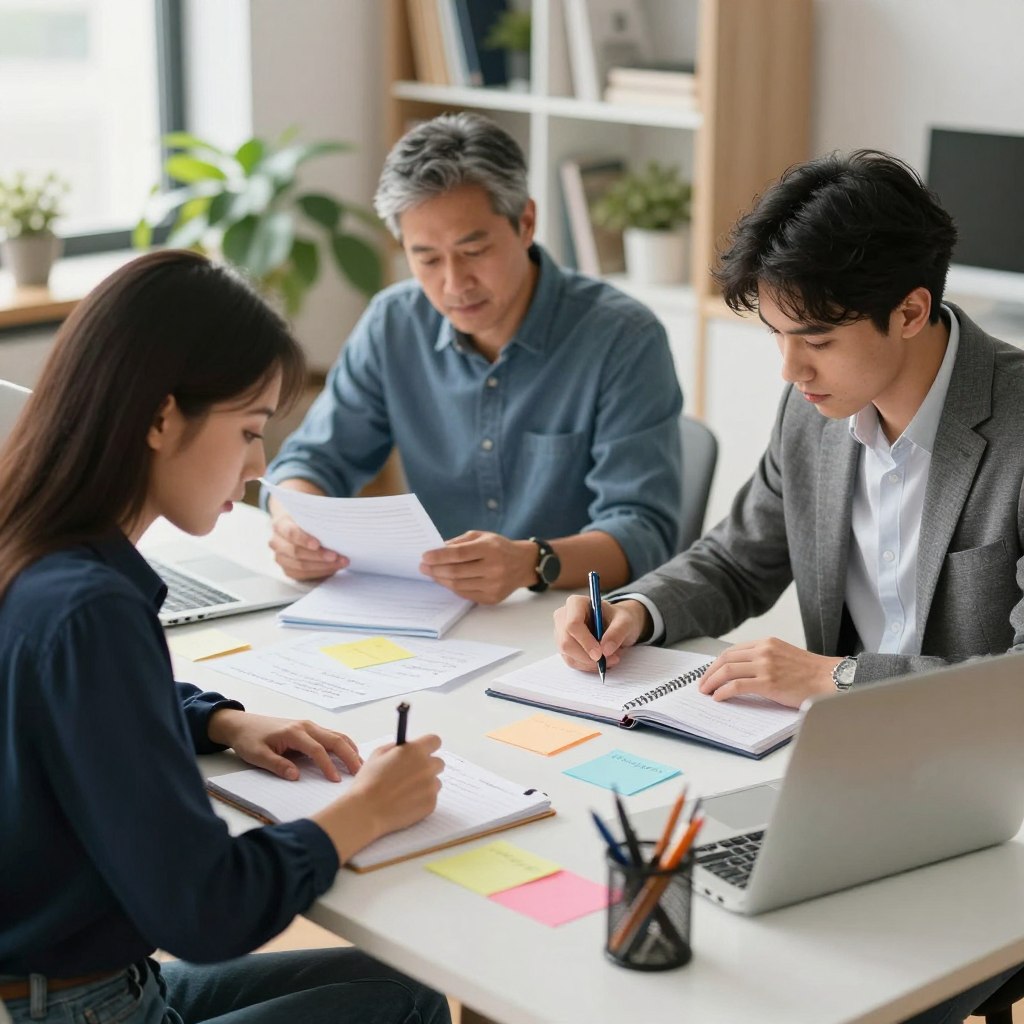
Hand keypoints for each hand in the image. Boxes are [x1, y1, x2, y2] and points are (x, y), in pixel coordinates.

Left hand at [207, 709, 361, 780]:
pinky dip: (343, 744)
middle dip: (349, 755)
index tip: (336, 780)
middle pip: (334, 739)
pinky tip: (349, 754)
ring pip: (336, 735)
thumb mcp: (257, 755)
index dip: (328, 765)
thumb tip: (296, 776)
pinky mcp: (308, 729)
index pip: (317, 749)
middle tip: (360, 772)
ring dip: (349, 749)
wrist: (241, 724)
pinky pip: (331, 735)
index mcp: (294, 732)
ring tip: (360, 765)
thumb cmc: (248, 739)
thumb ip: (277, 765)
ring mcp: (308, 726)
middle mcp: (306, 726)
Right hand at [268, 502, 347, 580]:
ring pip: (300, 566)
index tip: (318, 544)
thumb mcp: (309, 511)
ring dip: (323, 566)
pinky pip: (303, 575)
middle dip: (319, 556)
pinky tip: (332, 568)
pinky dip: (319, 572)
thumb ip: (317, 515)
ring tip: (340, 562)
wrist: (295, 524)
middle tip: (337, 556)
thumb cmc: (305, 517)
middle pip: (296, 552)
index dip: (304, 539)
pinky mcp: (287, 569)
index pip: (290, 533)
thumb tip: (336, 519)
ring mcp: (280, 557)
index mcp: (280, 524)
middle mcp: (277, 541)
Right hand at [345, 735, 444, 834]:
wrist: (366, 811)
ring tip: (405, 792)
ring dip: (425, 784)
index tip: (423, 751)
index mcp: (414, 751)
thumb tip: (404, 747)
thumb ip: (395, 748)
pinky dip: (422, 800)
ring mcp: (430, 786)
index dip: (428, 746)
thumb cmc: (368, 783)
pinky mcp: (431, 803)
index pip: (435, 741)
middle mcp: (427, 766)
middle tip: (412, 774)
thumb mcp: (377, 755)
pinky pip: (432, 798)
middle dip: (427, 767)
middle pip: (438, 763)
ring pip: (435, 781)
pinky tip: (405, 803)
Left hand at [419, 531, 534, 603]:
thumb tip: (437, 551)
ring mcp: (494, 585)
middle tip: (423, 567)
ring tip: (432, 574)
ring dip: (441, 580)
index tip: (425, 556)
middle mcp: (494, 568)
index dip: (439, 556)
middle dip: (435, 570)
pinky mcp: (492, 598)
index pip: (459, 554)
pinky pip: (466, 595)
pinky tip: (446, 581)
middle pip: (456, 572)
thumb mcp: (482, 537)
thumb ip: (460, 542)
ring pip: (459, 586)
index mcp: (490, 549)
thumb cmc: (499, 547)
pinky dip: (453, 588)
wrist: (524, 564)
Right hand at [554, 596, 649, 671]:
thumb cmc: (618, 618)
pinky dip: (588, 666)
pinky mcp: (564, 647)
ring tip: (610, 658)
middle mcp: (564, 616)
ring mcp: (561, 633)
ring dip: (590, 663)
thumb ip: (617, 633)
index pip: (572, 624)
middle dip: (587, 656)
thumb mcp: (625, 621)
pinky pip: (572, 662)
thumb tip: (605, 650)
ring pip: (568, 655)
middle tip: (607, 660)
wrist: (616, 624)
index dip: (585, 641)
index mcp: (576, 603)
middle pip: (566, 642)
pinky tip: (601, 661)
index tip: (600, 654)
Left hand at [698, 638, 838, 707]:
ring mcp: (765, 665)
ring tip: (706, 692)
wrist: (830, 679)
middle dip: (709, 673)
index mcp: (766, 643)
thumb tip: (740, 672)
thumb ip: (763, 659)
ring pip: (727, 671)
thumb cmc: (809, 673)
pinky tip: (718, 697)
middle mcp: (763, 650)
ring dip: (712, 682)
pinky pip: (736, 686)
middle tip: (702, 685)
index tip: (709, 673)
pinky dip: (723, 692)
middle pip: (725, 659)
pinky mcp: (768, 682)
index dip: (716, 663)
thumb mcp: (783, 656)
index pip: (732, 651)